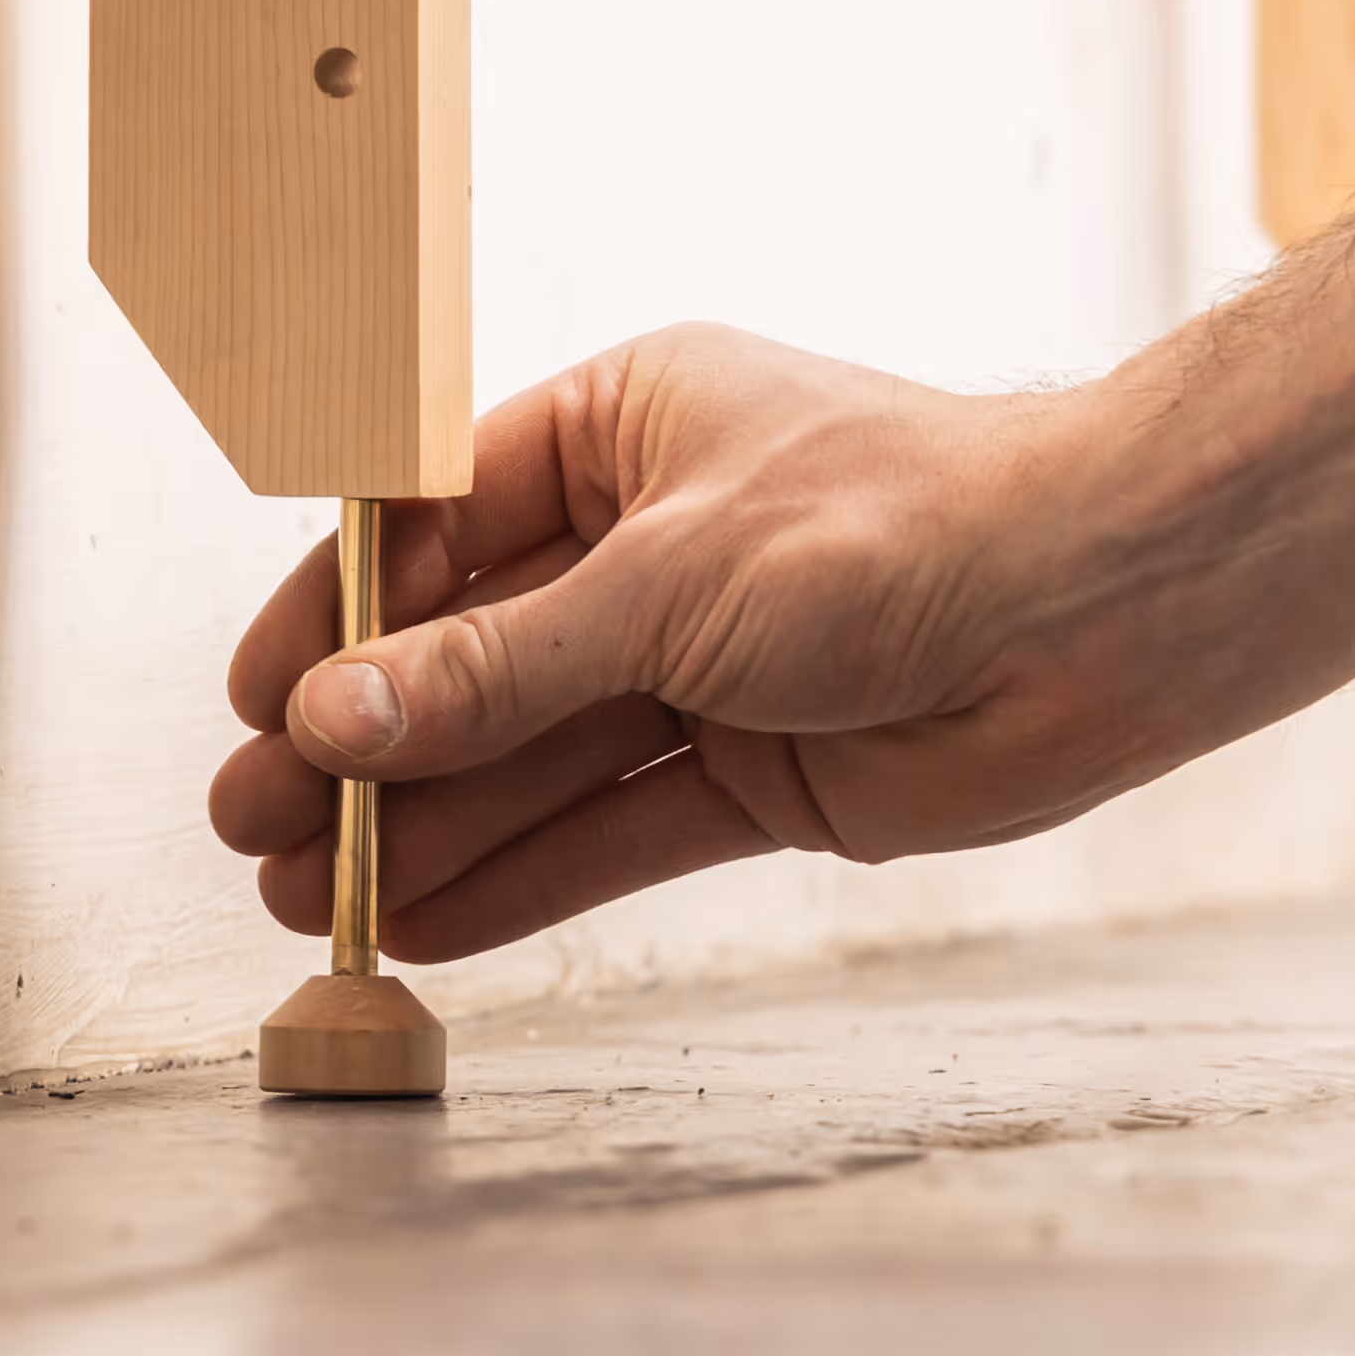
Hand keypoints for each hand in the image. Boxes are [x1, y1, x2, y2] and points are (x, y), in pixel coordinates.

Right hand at [211, 325, 1131, 962]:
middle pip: (475, 654)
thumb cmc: (895, 525)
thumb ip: (499, 667)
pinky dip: (527, 877)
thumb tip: (335, 719)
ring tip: (310, 899)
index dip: (339, 614)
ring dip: (426, 826)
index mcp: (625, 430)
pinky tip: (430, 925)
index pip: (438, 523)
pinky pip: (615, 827)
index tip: (256, 694)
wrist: (1099, 612)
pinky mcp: (757, 772)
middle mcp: (653, 544)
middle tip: (255, 824)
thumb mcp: (664, 582)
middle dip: (364, 743)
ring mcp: (704, 663)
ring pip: (535, 754)